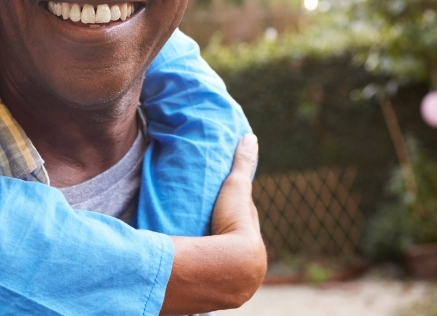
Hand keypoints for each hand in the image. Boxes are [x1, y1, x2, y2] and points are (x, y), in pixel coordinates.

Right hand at [161, 134, 266, 313]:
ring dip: (207, 262)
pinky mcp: (207, 300)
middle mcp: (247, 274)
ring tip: (188, 250)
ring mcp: (229, 290)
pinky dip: (195, 278)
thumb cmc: (234, 226)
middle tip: (201, 229)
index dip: (231, 218)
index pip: (242, 230)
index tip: (217, 210)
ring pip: (217, 270)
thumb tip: (249, 137)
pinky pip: (201, 285)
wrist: (226, 267)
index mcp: (254, 249)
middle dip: (221, 241)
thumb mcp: (235, 190)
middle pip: (231, 251)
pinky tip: (183, 274)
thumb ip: (242, 165)